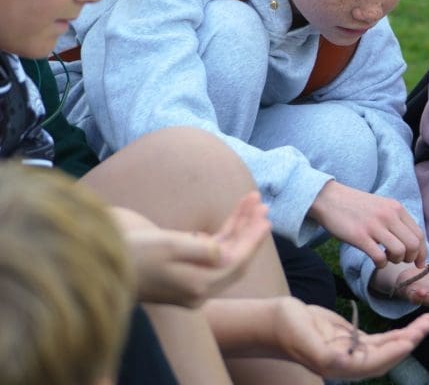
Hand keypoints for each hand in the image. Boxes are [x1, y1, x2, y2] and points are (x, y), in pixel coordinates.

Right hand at [115, 192, 269, 306]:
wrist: (97, 265)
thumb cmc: (132, 253)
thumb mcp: (168, 246)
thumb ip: (201, 250)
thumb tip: (225, 252)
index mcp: (198, 288)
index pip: (236, 263)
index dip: (253, 239)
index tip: (265, 218)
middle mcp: (198, 291)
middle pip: (234, 257)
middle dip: (249, 230)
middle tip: (261, 204)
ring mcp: (191, 283)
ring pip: (224, 253)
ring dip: (238, 228)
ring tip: (252, 202)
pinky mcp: (182, 274)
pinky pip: (210, 253)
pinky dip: (222, 234)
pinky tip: (233, 216)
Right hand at [273, 297, 428, 379]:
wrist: (275, 321)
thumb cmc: (287, 327)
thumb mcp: (305, 337)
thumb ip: (324, 354)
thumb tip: (342, 364)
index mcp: (339, 366)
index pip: (374, 362)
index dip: (394, 351)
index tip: (410, 339)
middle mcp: (349, 363)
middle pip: (387, 356)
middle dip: (409, 342)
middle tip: (428, 324)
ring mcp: (352, 353)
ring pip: (387, 348)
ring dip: (408, 336)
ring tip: (427, 322)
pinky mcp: (352, 341)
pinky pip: (380, 341)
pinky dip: (396, 335)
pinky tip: (410, 329)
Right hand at [310, 181, 426, 267]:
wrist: (329, 199)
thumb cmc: (356, 206)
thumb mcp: (382, 206)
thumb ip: (396, 220)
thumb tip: (412, 242)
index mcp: (396, 208)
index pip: (419, 234)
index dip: (422, 252)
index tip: (419, 263)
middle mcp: (389, 215)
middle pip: (413, 244)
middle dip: (411, 258)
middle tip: (400, 260)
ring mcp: (374, 225)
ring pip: (400, 251)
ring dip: (395, 261)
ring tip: (386, 257)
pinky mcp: (360, 236)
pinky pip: (380, 257)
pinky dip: (381, 264)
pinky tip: (375, 260)